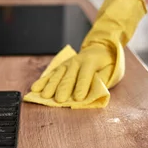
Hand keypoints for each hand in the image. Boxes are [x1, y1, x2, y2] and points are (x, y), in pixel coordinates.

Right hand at [28, 0, 146, 104]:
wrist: (100, 47)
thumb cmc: (107, 62)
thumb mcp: (112, 69)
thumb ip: (103, 78)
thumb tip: (96, 89)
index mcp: (91, 62)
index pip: (85, 75)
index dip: (82, 87)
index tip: (78, 98)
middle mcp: (77, 62)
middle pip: (69, 77)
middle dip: (63, 89)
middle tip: (59, 100)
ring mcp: (67, 63)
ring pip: (57, 75)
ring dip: (51, 86)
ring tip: (45, 96)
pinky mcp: (60, 66)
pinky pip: (50, 74)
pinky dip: (43, 81)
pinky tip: (35, 89)